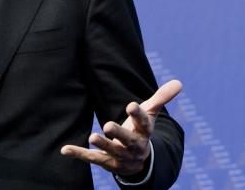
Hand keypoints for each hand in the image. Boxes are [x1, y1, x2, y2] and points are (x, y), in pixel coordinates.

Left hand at [60, 79, 182, 176]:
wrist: (139, 163)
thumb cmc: (142, 131)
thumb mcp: (151, 115)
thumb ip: (161, 98)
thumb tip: (178, 82)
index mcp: (144, 132)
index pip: (143, 123)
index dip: (138, 115)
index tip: (131, 105)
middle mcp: (134, 146)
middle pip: (128, 141)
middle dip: (119, 134)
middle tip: (108, 125)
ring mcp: (120, 156)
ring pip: (112, 152)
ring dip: (102, 145)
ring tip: (92, 137)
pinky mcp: (107, 163)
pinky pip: (92, 159)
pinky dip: (79, 155)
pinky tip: (65, 149)